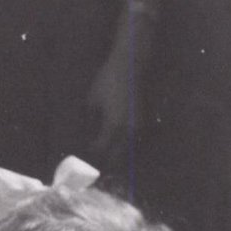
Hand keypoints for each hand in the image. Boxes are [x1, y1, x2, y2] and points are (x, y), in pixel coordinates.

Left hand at [87, 29, 140, 157]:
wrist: (131, 67)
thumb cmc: (108, 81)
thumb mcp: (92, 100)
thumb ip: (90, 120)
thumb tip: (86, 132)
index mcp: (113, 126)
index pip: (102, 148)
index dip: (93, 152)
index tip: (86, 152)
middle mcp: (128, 130)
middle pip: (118, 156)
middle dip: (107, 161)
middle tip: (96, 163)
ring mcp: (139, 126)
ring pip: (128, 150)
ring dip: (118, 155)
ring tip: (107, 156)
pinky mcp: (144, 121)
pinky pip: (135, 140)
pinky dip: (126, 145)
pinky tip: (118, 144)